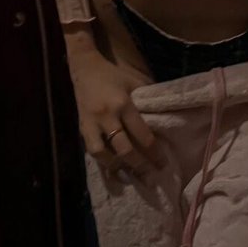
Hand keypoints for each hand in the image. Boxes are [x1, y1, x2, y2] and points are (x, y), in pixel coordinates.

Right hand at [72, 50, 165, 180]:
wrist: (85, 66)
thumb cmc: (114, 74)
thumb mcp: (135, 82)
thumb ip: (148, 100)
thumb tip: (165, 120)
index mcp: (123, 103)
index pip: (142, 134)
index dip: (154, 152)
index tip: (163, 164)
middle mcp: (107, 116)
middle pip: (124, 148)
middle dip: (139, 166)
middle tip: (152, 180)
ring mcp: (92, 123)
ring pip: (103, 153)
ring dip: (118, 168)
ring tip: (131, 179)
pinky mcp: (82, 127)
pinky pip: (91, 150)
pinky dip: (103, 163)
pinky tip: (113, 172)